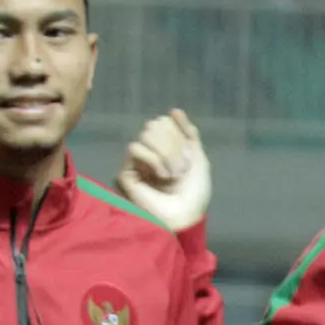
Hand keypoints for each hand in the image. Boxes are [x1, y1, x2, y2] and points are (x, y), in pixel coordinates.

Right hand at [116, 109, 211, 231]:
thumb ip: (189, 133)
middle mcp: (149, 152)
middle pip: (154, 125)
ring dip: (166, 153)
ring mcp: (137, 161)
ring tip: (173, 174)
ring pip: (145, 134)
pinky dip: (153, 159)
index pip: (164, 122)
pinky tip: (162, 176)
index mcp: (165, 147)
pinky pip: (135, 148)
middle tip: (182, 168)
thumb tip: (174, 110)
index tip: (190, 158)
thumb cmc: (195, 193)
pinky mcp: (126, 171)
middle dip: (173, 145)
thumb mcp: (198, 159)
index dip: (179, 135)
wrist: (186, 215)